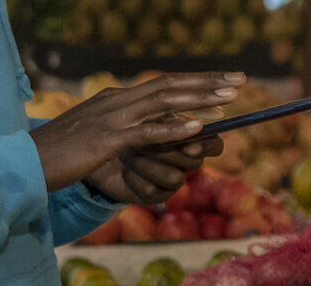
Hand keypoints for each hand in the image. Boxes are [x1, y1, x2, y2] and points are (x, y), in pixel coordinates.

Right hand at [30, 72, 244, 192]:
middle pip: (170, 84)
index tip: (225, 80)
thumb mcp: (95, 135)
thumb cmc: (59, 154)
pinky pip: (146, 132)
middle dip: (208, 82)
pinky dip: (174, 128)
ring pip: (164, 101)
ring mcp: (112, 118)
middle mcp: (116, 100)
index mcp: (115, 98)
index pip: (163, 83)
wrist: (24, 161)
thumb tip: (149, 129)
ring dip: (200, 98)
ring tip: (230, 99)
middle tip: (241, 80)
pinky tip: (198, 127)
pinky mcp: (107, 139)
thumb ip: (121, 129)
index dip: (196, 81)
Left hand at [84, 125, 226, 204]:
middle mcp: (184, 160)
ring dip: (148, 162)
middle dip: (167, 150)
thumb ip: (169, 115)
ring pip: (174, 177)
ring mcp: (169, 180)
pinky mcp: (153, 196)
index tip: (191, 145)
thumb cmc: (125, 124)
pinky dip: (134, 177)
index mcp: (189, 137)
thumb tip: (193, 123)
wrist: (96, 150)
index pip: (214, 144)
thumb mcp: (146, 114)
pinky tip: (123, 169)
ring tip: (127, 153)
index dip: (207, 146)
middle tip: (144, 143)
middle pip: (194, 161)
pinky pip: (152, 191)